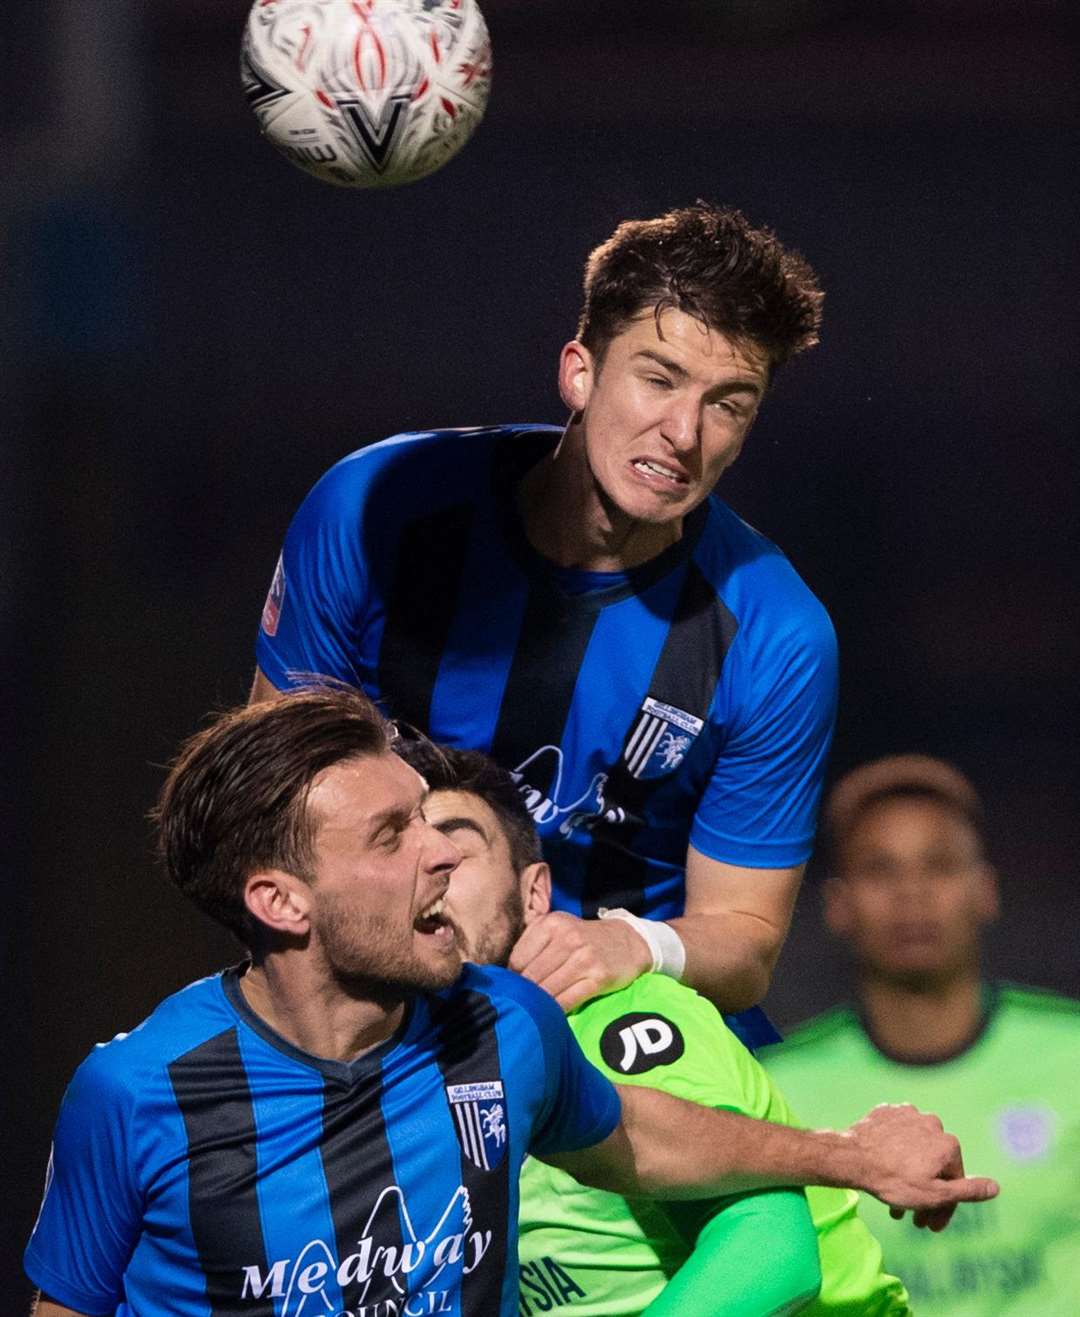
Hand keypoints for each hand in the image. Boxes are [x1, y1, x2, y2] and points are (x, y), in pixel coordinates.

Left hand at [508, 911, 652, 1010]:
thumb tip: (504, 974)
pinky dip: (557, 1010)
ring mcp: (584, 958)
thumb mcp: (558, 928)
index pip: (518, 959)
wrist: (627, 941)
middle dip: (524, 994)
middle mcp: (567, 938)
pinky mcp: (599, 977)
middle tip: (519, 1005)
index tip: (513, 988)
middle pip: (531, 977)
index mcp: (551, 924)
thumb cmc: (583, 938)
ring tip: (533, 1012)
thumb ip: (532, 944)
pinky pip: (568, 1000)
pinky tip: (552, 1015)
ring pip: (548, 990)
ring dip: (538, 1004)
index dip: (513, 977)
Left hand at [845, 1104, 998, 1230]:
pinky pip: (898, 1138)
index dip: (944, 1208)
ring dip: (910, 1178)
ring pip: (915, 1153)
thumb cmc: (894, 1180)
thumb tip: (996, 1187)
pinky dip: (896, 1155)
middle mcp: (932, 1122)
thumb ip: (967, 1191)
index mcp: (948, 1143)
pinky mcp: (887, 1111)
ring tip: (895, 1203)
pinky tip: (886, 1171)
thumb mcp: (935, 1194)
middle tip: (911, 1218)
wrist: (852, 1157)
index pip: (954, 1181)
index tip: (930, 1225)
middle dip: (925, 1196)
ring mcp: (908, 1114)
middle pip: (934, 1167)